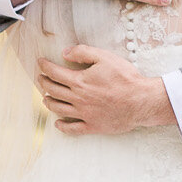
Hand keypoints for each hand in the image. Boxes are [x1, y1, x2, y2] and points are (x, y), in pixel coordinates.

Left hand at [36, 46, 175, 134]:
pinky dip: (62, 126)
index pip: (54, 73)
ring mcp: (84, 114)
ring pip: (58, 109)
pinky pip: (72, 129)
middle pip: (53, 91)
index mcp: (79, 81)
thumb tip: (65, 53)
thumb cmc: (125, 78)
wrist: (141, 101)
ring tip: (45, 98)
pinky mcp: (93, 126)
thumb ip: (83, 52)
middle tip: (41, 78)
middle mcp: (78, 99)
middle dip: (44, 83)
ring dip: (49, 102)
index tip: (40, 63)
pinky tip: (58, 124)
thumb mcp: (105, 57)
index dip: (44, 66)